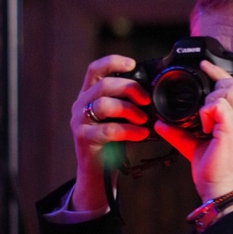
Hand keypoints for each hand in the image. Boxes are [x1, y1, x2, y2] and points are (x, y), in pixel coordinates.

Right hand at [70, 55, 149, 210]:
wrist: (98, 172)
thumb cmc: (112, 142)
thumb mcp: (120, 117)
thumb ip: (128, 102)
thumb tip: (152, 91)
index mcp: (89, 94)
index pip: (95, 69)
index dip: (112, 62)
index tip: (132, 63)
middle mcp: (81, 104)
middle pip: (103, 85)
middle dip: (129, 88)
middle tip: (146, 100)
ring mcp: (80, 121)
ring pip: (104, 104)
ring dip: (129, 110)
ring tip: (143, 120)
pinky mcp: (84, 138)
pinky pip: (108, 130)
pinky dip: (128, 131)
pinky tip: (141, 134)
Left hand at [155, 61, 232, 200]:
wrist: (222, 193)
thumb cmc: (216, 175)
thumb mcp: (195, 147)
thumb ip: (181, 132)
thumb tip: (161, 123)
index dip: (222, 74)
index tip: (205, 67)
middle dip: (218, 84)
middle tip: (203, 100)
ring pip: (230, 90)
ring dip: (211, 100)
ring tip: (204, 120)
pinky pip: (221, 105)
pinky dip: (208, 111)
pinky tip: (205, 126)